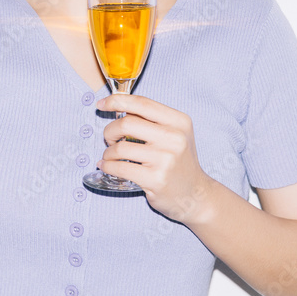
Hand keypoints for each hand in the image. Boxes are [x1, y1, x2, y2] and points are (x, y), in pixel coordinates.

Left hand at [96, 94, 216, 223]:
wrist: (194, 195)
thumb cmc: (178, 162)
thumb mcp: (175, 134)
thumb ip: (151, 120)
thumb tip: (118, 106)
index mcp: (179, 121)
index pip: (142, 103)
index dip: (117, 100)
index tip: (102, 104)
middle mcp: (175, 138)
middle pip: (127, 123)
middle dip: (110, 130)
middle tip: (109, 139)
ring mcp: (166, 159)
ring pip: (120, 148)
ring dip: (108, 152)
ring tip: (110, 157)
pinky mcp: (156, 179)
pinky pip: (120, 168)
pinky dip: (108, 166)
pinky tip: (107, 166)